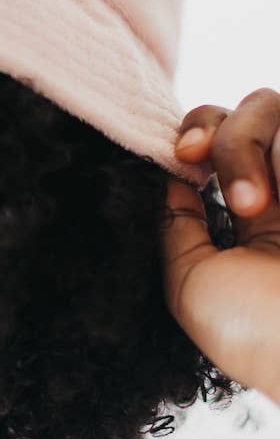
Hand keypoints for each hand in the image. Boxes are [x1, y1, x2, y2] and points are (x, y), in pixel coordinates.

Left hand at [162, 87, 279, 404]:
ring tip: (250, 205)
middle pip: (243, 112)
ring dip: (243, 146)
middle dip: (212, 127)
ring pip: (269, 106)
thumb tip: (168, 177)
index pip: (217, 146)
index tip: (179, 155)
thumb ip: (177, 226)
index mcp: (255, 219)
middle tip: (196, 158)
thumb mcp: (191, 283)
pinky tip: (270, 201)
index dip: (194, 136)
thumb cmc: (255, 332)